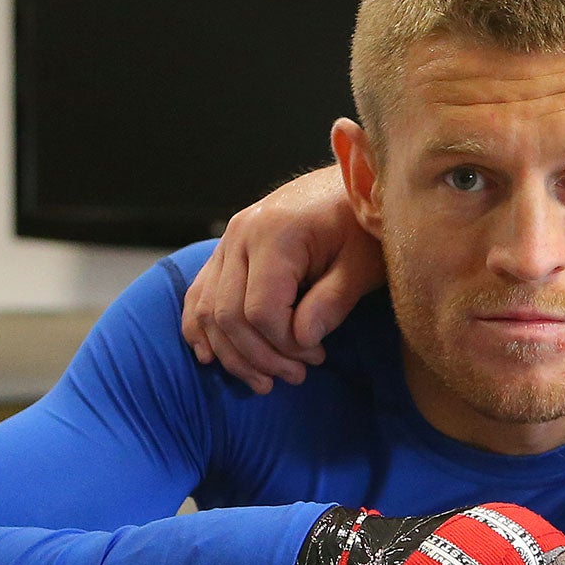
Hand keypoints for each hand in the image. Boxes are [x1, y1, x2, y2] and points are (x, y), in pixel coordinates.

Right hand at [180, 162, 382, 393]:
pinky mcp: (227, 248)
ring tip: (263, 382)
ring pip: (208, 308)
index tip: (317, 357)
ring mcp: (228, 240)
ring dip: (231, 352)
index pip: (260, 310)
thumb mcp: (362, 263)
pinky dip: (201, 328)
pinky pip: (199, 292)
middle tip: (295, 377)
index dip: (284, 345)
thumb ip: (332, 301)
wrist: (354, 182)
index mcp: (275, 234)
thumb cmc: (364, 224)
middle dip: (259, 356)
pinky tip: (211, 357)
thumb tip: (302, 341)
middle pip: (228, 314)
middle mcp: (240, 234)